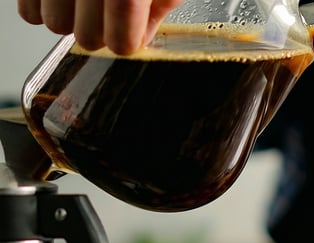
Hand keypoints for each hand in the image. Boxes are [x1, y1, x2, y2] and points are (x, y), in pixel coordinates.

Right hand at [17, 0, 183, 54]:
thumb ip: (160, 5)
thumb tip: (143, 37)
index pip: (122, 39)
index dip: (126, 42)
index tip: (129, 37)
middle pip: (86, 38)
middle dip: (100, 32)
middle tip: (108, 13)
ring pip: (53, 25)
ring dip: (70, 19)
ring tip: (85, 0)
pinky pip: (27, 11)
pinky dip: (42, 7)